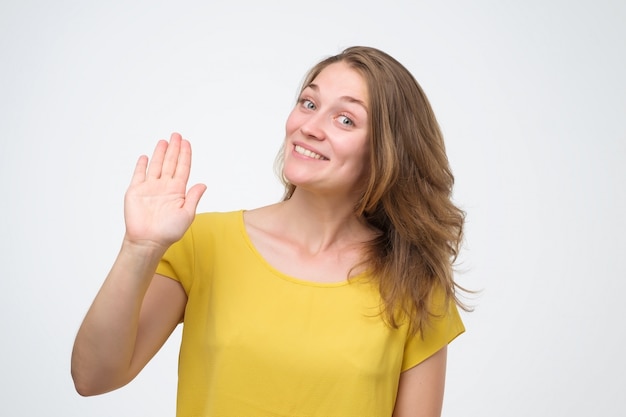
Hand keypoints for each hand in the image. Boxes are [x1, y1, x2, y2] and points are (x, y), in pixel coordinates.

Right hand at [123, 133, 206, 248]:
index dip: (185, 155)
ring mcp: (150, 188)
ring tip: (164, 141)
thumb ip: (194, 198)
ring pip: (156, 165)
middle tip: (176, 135)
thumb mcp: (187, 214)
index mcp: (177, 191)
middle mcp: (164, 187)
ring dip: (160, 153)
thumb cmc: (169, 232)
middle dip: (174, 149)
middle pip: (170, 163)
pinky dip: (142, 165)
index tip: (187, 142)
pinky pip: (139, 174)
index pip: (182, 168)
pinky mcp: (136, 191)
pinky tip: (145, 156)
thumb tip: (203, 184)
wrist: (148, 241)